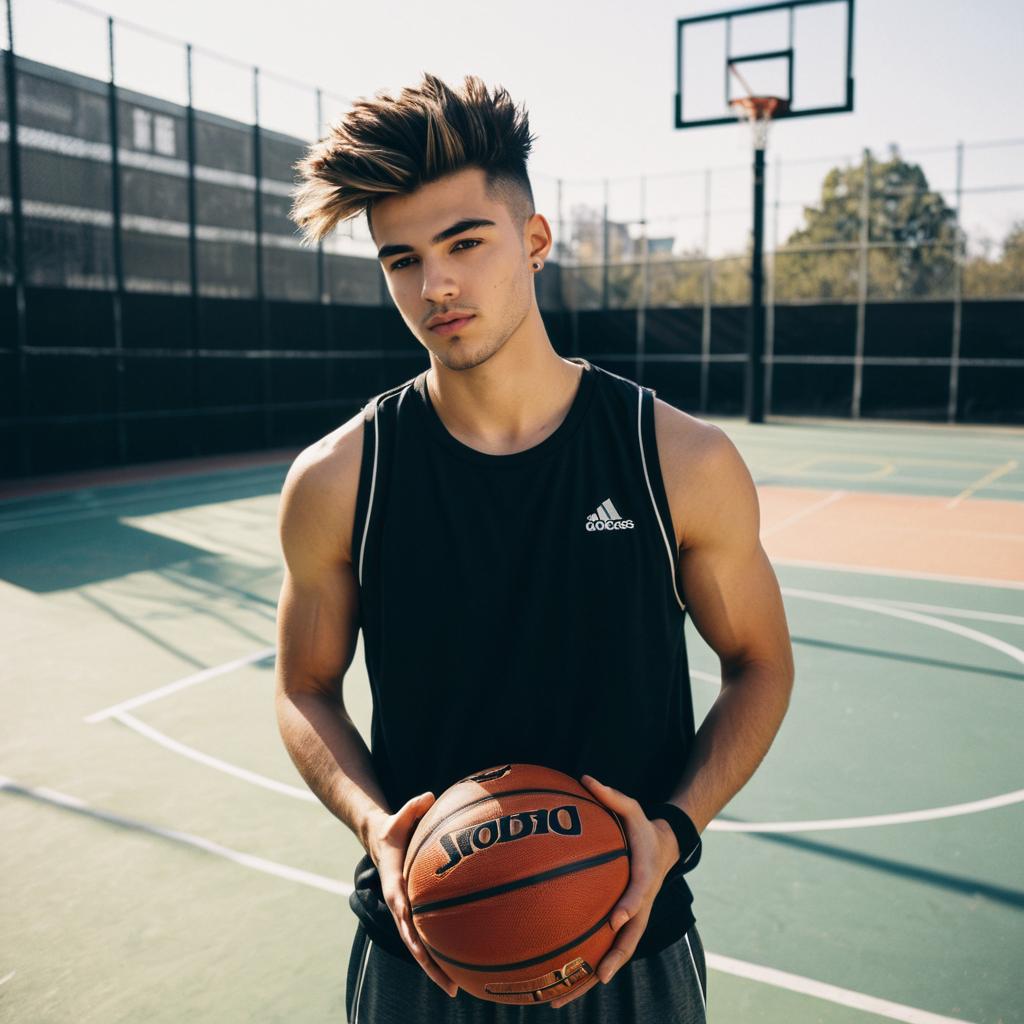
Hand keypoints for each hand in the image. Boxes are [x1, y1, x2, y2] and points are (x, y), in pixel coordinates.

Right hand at [367, 792, 458, 997]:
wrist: (379, 841)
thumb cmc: (394, 828)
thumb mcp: (399, 816)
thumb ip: (412, 807)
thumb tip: (427, 796)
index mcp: (394, 884)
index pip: (401, 907)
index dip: (410, 925)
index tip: (421, 942)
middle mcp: (400, 904)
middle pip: (412, 940)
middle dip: (429, 963)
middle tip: (448, 985)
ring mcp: (407, 912)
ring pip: (420, 946)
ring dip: (435, 967)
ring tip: (455, 989)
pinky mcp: (416, 913)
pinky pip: (430, 935)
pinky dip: (441, 952)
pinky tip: (461, 966)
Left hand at [548, 775, 679, 1009]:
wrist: (664, 848)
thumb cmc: (641, 828)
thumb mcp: (632, 808)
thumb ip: (611, 795)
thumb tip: (586, 778)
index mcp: (643, 878)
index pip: (639, 895)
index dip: (629, 906)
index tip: (616, 918)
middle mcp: (639, 906)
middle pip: (628, 939)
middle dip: (612, 961)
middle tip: (595, 977)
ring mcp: (632, 919)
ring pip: (614, 954)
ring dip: (592, 977)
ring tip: (562, 999)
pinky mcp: (620, 924)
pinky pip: (602, 947)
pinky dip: (584, 968)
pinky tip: (556, 984)